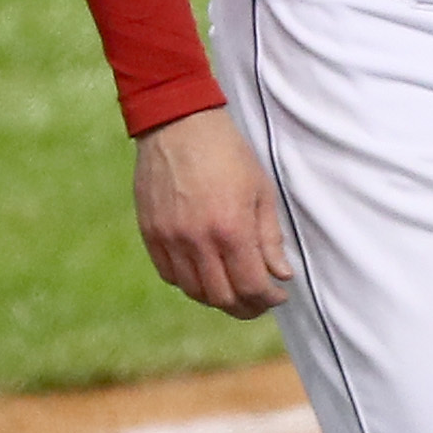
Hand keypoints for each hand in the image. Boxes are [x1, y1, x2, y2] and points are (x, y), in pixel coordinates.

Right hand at [133, 107, 291, 318]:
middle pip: (221, 297)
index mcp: (231, 228)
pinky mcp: (150, 234)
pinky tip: (206, 274)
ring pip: (194, 291)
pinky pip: (170, 275)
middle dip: (246, 307)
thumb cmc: (228, 153)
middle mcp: (197, 240)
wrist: (179, 125)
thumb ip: (270, 237)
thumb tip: (281, 274)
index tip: (278, 295)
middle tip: (259, 301)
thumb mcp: (261, 190)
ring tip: (235, 289)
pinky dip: (190, 283)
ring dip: (218, 298)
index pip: (250, 286)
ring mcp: (170, 239)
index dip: (267, 299)